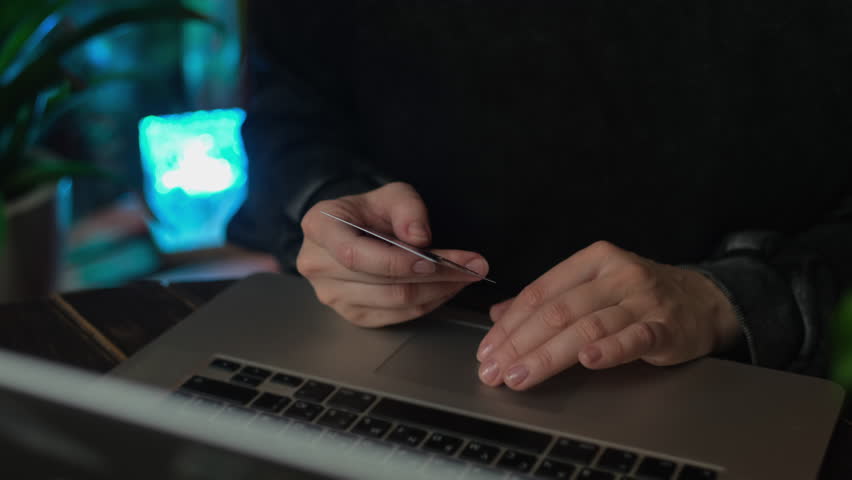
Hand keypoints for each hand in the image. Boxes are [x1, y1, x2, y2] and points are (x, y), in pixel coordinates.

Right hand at [297, 182, 488, 326]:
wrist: (354, 229)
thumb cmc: (370, 211)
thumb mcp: (391, 194)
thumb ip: (407, 209)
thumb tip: (419, 238)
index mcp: (320, 228)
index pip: (356, 255)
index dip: (398, 261)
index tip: (436, 259)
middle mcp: (317, 265)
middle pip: (382, 283)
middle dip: (435, 276)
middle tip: (473, 267)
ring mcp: (331, 295)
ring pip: (394, 303)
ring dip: (438, 291)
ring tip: (466, 275)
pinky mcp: (352, 315)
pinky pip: (397, 316)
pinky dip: (428, 303)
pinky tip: (445, 288)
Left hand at [476, 241, 740, 389]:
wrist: (704, 301)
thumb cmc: (639, 296)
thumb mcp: (592, 287)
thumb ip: (548, 299)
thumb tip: (498, 315)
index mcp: (593, 261)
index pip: (540, 292)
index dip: (510, 323)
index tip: (487, 349)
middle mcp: (616, 276)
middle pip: (558, 311)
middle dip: (520, 343)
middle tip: (494, 370)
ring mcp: (643, 300)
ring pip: (587, 326)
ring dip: (549, 355)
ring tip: (521, 375)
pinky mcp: (667, 327)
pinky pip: (635, 338)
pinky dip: (610, 349)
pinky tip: (587, 361)